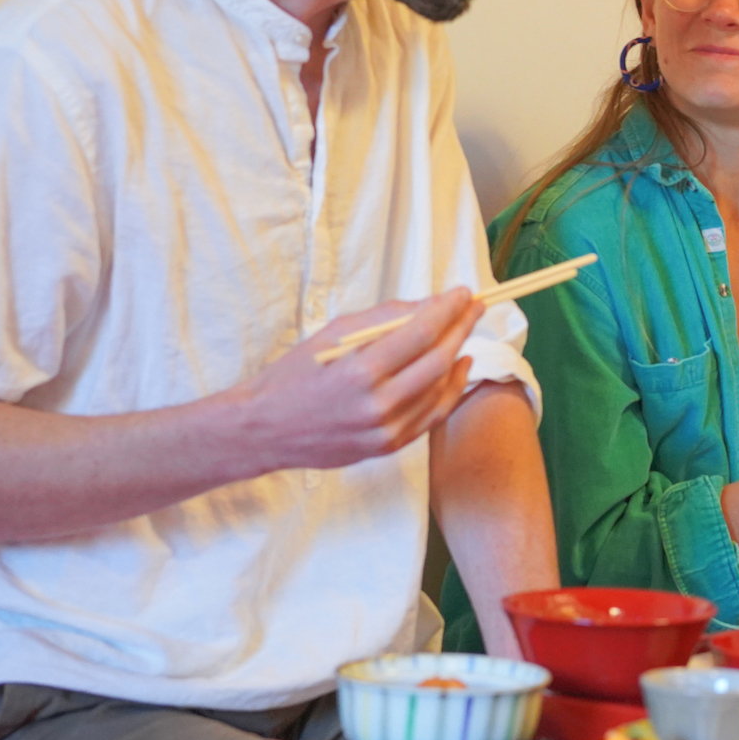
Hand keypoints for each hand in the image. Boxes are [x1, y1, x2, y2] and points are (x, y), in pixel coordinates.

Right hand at [231, 288, 483, 472]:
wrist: (264, 430)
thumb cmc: (295, 375)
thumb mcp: (333, 335)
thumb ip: (385, 319)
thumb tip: (432, 304)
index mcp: (359, 372)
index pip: (421, 334)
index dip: (448, 310)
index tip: (464, 293)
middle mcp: (377, 405)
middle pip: (438, 360)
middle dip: (462, 327)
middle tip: (474, 306)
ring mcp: (385, 431)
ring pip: (441, 387)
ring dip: (459, 354)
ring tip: (465, 330)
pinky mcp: (388, 447)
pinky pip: (433, 415)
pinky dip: (452, 388)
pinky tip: (460, 366)